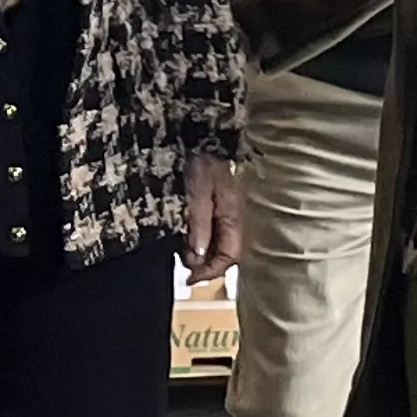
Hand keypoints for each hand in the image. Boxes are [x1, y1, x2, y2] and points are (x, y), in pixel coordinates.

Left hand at [182, 154, 242, 281]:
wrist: (200, 138)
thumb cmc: (201, 161)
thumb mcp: (198, 192)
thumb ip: (200, 225)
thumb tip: (199, 256)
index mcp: (234, 216)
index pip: (229, 256)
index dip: (211, 271)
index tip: (190, 278)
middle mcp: (233, 218)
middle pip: (225, 254)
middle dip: (205, 265)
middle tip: (184, 267)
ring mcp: (225, 214)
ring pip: (218, 246)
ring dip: (201, 255)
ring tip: (182, 253)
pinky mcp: (215, 208)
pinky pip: (211, 233)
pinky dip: (199, 241)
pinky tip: (185, 240)